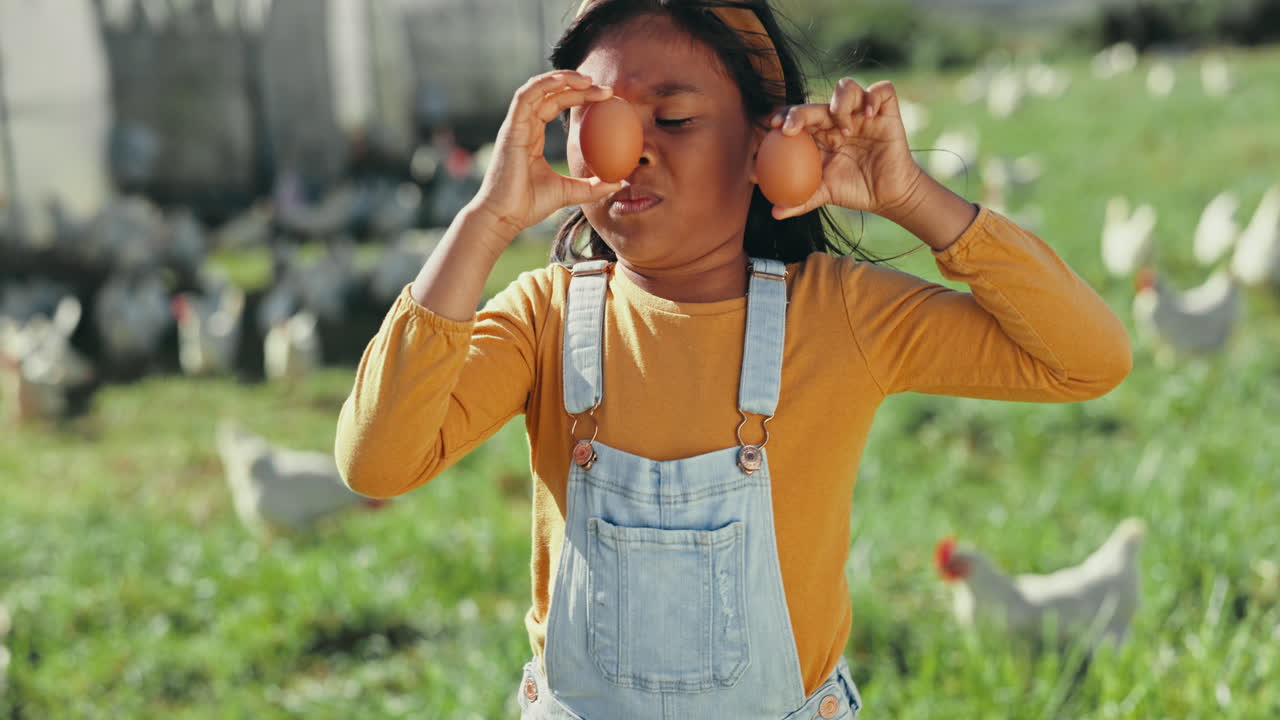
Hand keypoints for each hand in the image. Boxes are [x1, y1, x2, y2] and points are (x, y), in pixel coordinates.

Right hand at [469, 71, 624, 249]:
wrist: (505, 216)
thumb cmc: (530, 205)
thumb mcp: (570, 192)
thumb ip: (593, 186)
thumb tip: (620, 181)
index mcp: (533, 136)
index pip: (556, 105)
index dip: (579, 97)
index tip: (607, 97)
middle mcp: (524, 126)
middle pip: (550, 94)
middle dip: (578, 85)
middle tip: (606, 89)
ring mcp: (515, 126)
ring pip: (537, 89)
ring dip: (562, 79)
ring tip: (588, 80)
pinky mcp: (510, 129)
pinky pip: (525, 97)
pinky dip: (543, 84)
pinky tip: (565, 82)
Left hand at [766, 79, 925, 222]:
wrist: (887, 195)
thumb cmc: (853, 190)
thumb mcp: (825, 195)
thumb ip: (800, 201)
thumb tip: (775, 213)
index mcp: (820, 134)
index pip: (799, 116)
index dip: (784, 116)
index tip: (771, 128)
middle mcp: (838, 119)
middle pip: (816, 104)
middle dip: (799, 113)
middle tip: (789, 129)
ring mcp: (861, 113)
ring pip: (846, 88)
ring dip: (840, 104)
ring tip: (844, 130)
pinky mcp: (886, 111)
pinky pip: (882, 90)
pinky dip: (874, 97)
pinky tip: (868, 115)